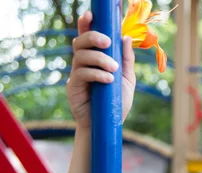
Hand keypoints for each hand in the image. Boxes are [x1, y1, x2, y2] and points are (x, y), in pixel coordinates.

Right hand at [67, 11, 135, 129]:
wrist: (108, 126)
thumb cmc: (116, 103)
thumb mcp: (126, 80)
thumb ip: (126, 60)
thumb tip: (126, 38)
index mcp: (95, 60)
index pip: (87, 38)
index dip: (86, 24)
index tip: (91, 15)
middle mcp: (83, 64)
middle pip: (79, 42)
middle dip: (93, 37)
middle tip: (108, 43)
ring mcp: (76, 75)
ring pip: (80, 56)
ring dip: (99, 58)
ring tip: (113, 69)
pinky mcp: (73, 87)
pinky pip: (81, 73)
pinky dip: (96, 73)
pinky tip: (108, 79)